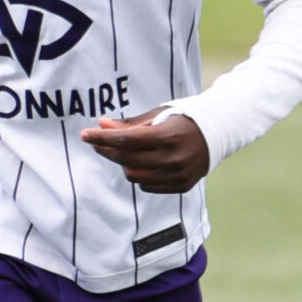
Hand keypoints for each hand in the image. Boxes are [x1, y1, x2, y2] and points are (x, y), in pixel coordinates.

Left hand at [80, 110, 208, 193]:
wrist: (216, 134)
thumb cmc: (182, 120)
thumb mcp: (158, 115)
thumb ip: (130, 123)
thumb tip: (101, 125)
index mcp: (167, 136)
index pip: (125, 140)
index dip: (102, 138)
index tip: (85, 135)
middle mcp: (172, 158)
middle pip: (126, 159)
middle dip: (107, 150)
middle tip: (97, 142)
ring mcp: (177, 174)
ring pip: (133, 175)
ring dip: (123, 164)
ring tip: (125, 152)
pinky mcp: (180, 186)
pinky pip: (146, 185)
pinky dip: (139, 175)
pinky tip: (143, 163)